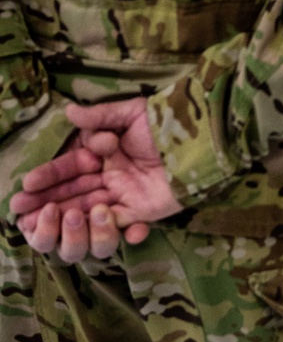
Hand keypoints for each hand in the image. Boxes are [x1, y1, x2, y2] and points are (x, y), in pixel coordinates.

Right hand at [11, 99, 181, 260]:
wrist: (201, 139)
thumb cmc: (164, 122)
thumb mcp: (130, 113)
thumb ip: (100, 116)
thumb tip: (68, 110)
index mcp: (103, 154)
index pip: (69, 168)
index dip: (49, 177)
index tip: (27, 186)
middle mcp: (109, 177)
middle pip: (72, 195)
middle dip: (47, 203)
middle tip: (22, 212)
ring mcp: (125, 197)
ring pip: (89, 214)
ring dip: (72, 217)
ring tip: (61, 216)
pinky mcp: (143, 213)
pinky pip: (121, 227)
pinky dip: (110, 230)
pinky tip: (98, 225)